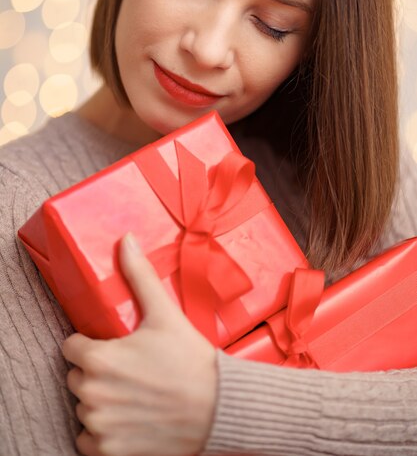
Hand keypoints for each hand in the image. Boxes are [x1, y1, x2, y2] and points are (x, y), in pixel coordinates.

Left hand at [62, 232, 217, 455]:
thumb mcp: (164, 313)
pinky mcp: (110, 451)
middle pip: (77, 376)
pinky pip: (87, 441)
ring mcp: (100, 425)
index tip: (112, 345)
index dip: (90, 343)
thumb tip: (126, 239)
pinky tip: (126, 417)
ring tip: (131, 391)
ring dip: (100, 400)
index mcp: (99, 358)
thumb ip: (139, 274)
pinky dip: (101, 433)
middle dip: (96, 370)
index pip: (70, 346)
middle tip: (128, 367)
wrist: (219, 407)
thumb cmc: (190, 360)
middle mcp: (92, 393)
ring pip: (83, 406)